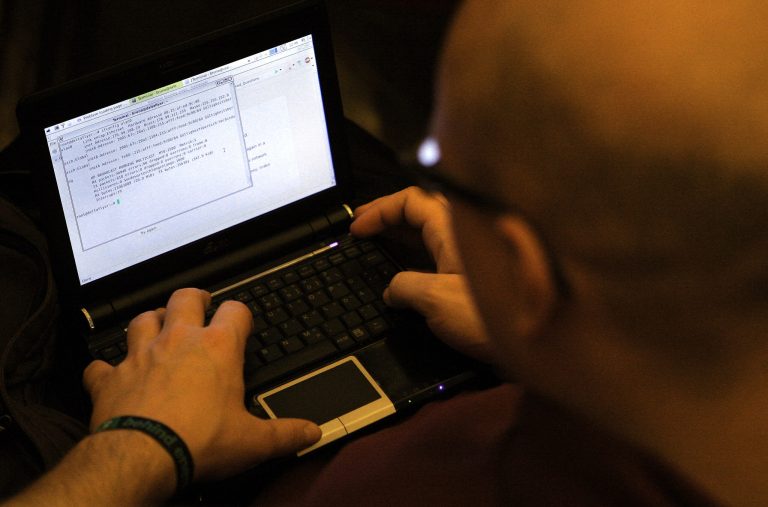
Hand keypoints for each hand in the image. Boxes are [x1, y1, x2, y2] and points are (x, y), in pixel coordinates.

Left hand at [83, 288, 320, 480]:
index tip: (242, 322)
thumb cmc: (199, 441)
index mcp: (217, 349)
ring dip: (150, 321)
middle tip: (200, 303)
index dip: (241, 313)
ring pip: (143, 319)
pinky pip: (101, 365)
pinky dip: (104, 367)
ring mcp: (141, 355)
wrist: (143, 456)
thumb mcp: (253, 441)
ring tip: (157, 326)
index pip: (235, 311)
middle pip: (185, 298)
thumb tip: (312, 433)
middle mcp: (178, 341)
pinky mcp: (111, 378)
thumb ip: (286, 434)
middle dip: (194, 297)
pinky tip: (108, 373)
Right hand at [351, 187, 494, 362]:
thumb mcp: (434, 299)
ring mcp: (470, 256)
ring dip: (401, 237)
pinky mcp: (473, 277)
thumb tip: (393, 291)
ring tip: (377, 245)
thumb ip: (404, 287)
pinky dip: (416, 257)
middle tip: (362, 228)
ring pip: (429, 234)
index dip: (380, 209)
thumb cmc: (491, 317)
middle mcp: (464, 236)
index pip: (411, 200)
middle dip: (388, 218)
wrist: (533, 344)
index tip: (357, 227)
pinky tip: (404, 275)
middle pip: (420, 212)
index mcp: (454, 229)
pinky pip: (438, 255)